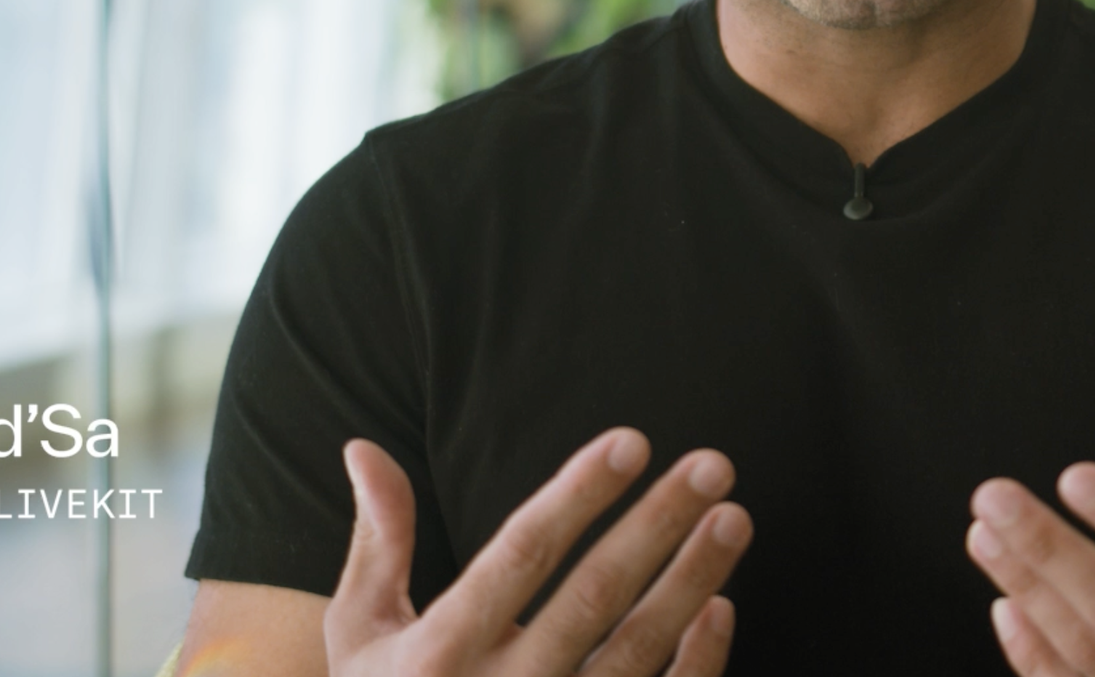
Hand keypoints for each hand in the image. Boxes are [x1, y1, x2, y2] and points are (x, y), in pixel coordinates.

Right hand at [327, 428, 751, 675]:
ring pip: (634, 651)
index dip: (577, 495)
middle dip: (657, 526)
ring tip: (733, 518)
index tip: (632, 440)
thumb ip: (379, 543)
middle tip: (714, 465)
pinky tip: (721, 606)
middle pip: (593, 598)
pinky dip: (696, 664)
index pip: (519, 556)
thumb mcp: (361, 634)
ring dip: (691, 581)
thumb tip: (365, 447)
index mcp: (437, 654)